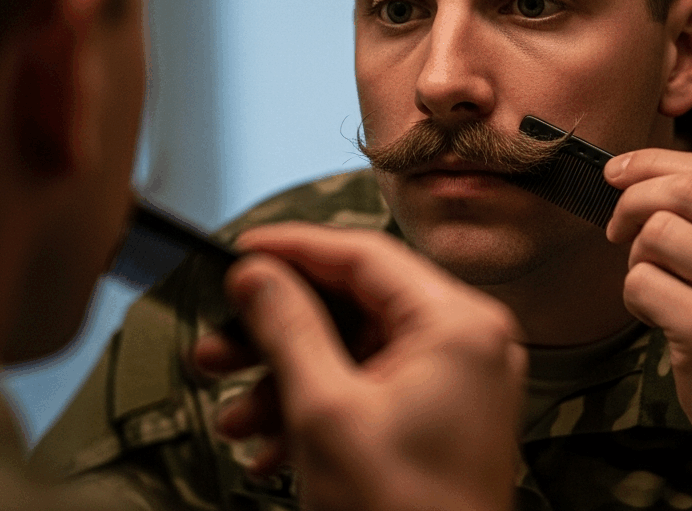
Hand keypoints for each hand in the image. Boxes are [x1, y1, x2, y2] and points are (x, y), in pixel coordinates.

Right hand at [193, 223, 525, 510]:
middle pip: (357, 307)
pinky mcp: (444, 413)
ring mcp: (460, 380)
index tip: (244, 252)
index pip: (365, 255)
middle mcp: (469, 341)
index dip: (295, 249)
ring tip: (239, 417)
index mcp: (459, 324)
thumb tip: (259, 275)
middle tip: (222, 345)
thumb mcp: (325, 411)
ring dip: (290, 382)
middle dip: (279, 334)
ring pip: (357, 353)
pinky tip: (272, 443)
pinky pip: (373, 388)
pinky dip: (322, 408)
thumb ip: (289, 328)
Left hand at [604, 150, 691, 488]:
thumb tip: (640, 170)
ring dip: (636, 258)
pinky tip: (658, 317)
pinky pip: (641, 283)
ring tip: (655, 285)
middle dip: (632, 201)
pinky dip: (634, 297)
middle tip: (615, 228)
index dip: (654, 163)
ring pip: (657, 234)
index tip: (616, 173)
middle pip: (684, 191)